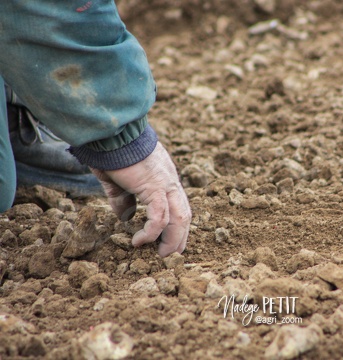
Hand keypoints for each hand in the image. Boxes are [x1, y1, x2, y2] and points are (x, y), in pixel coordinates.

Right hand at [91, 142, 190, 256]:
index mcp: (164, 179)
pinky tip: (139, 241)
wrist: (110, 134)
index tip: (168, 242)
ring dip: (172, 240)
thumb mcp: (119, 183)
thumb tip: (125, 218)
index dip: (176, 226)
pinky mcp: (154, 186)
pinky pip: (159, 216)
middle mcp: (170, 181)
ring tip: (160, 255)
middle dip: (179, 238)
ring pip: (179, 218)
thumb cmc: (112, 154)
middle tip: (169, 256)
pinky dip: (152, 232)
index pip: (178, 206)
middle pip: (184, 215)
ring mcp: (165, 183)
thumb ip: (123, 199)